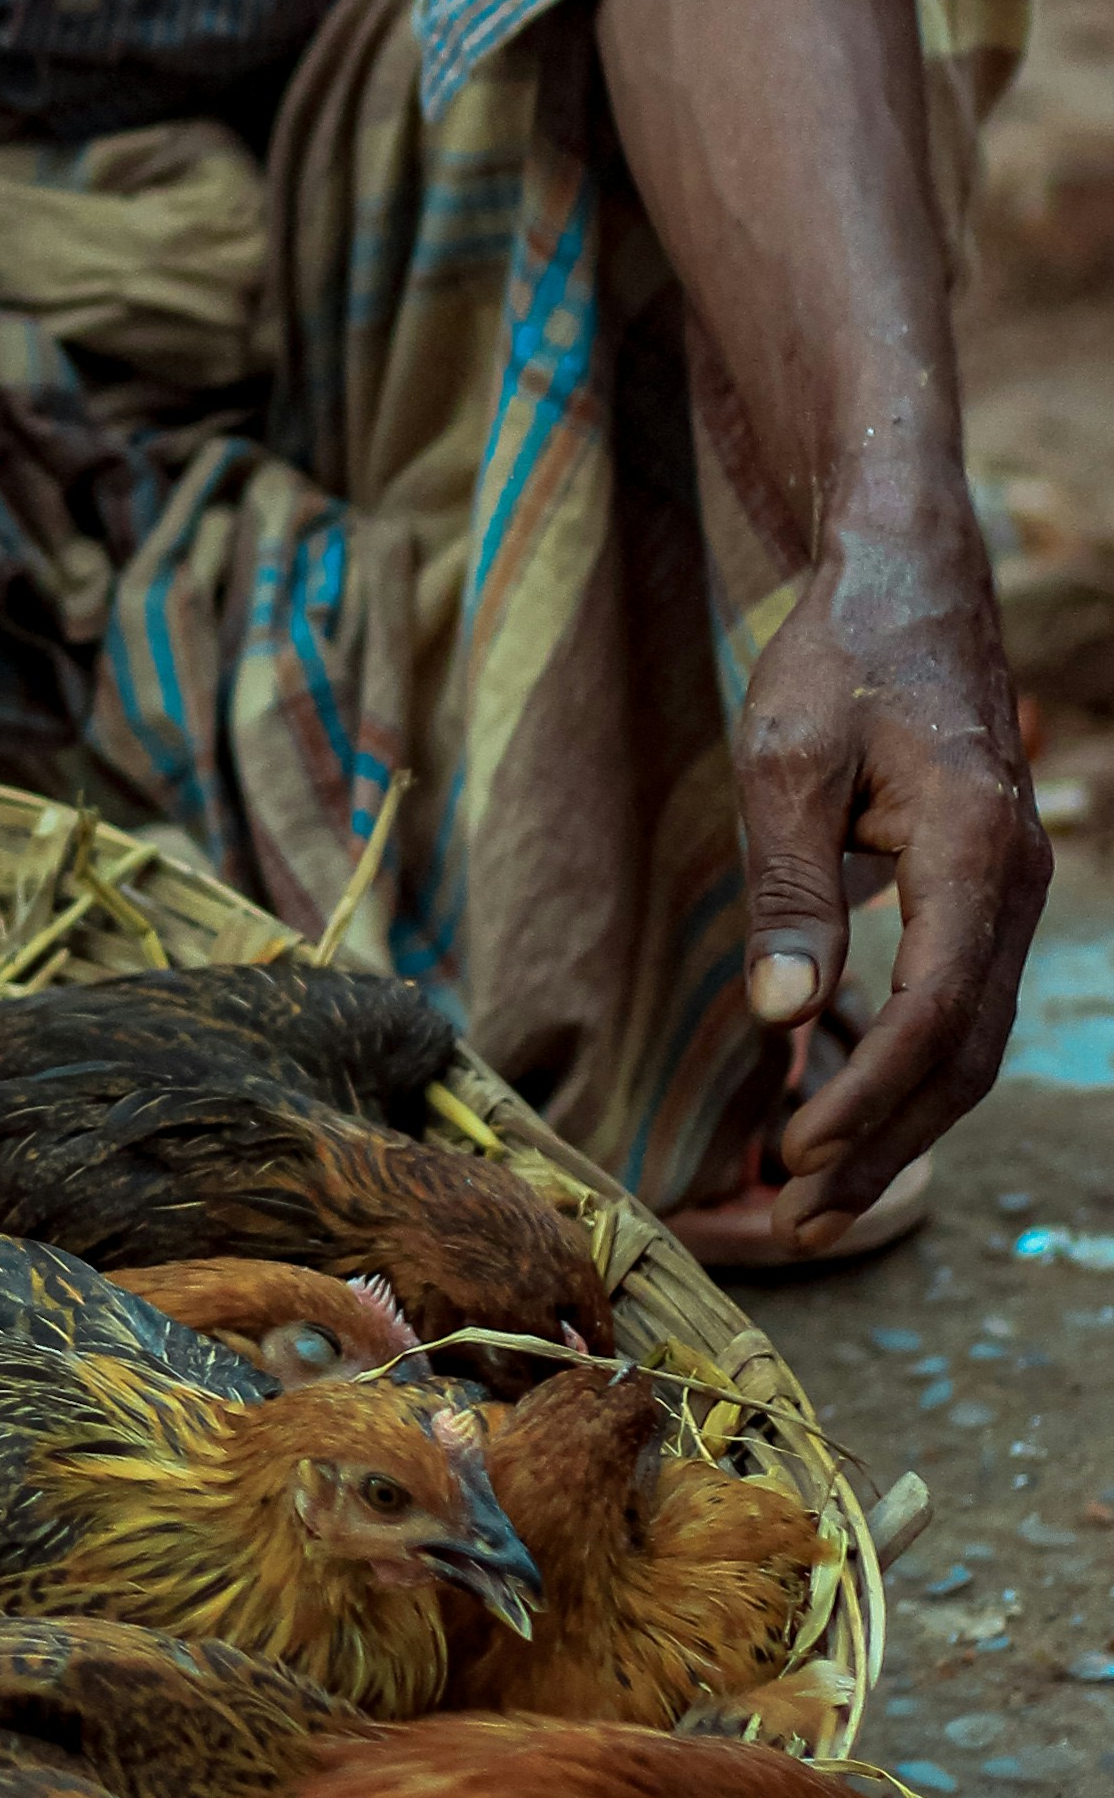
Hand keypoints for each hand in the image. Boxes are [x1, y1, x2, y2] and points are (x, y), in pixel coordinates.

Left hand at [733, 492, 1049, 1246]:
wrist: (909, 578)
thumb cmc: (842, 656)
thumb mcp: (788, 758)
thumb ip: (789, 889)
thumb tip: (784, 1020)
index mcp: (975, 855)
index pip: (935, 1014)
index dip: (869, 1100)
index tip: (796, 1157)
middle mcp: (1013, 885)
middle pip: (964, 1054)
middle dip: (885, 1145)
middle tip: (799, 1219)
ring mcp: (1007, 891)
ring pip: (967, 1040)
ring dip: (896, 1119)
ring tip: (813, 1191)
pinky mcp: (980, 890)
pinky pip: (955, 1000)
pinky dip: (900, 1063)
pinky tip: (830, 1100)